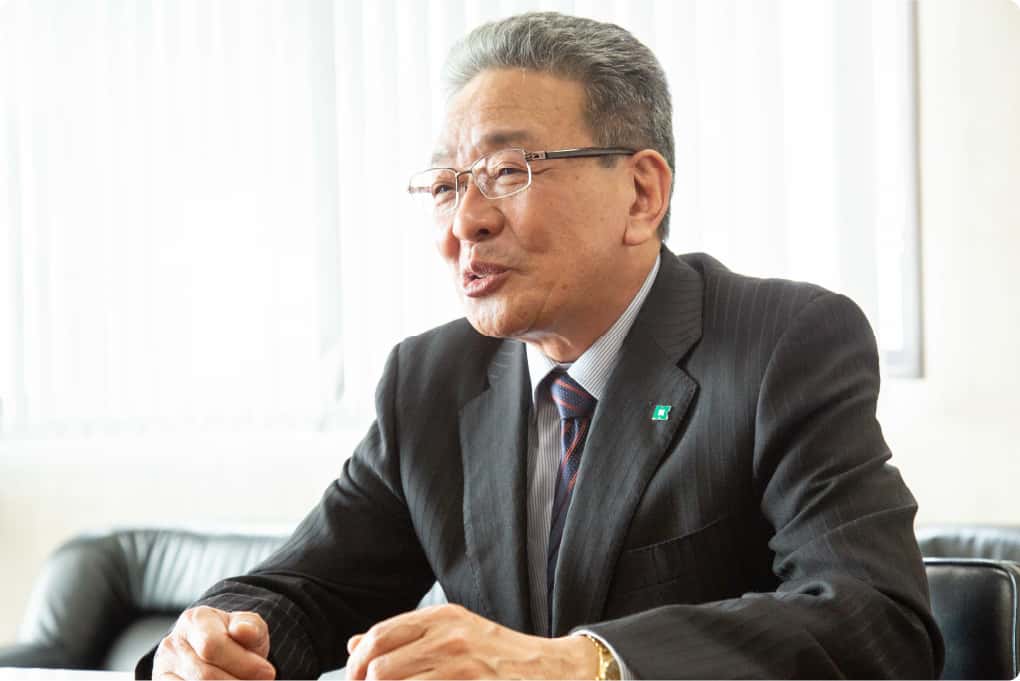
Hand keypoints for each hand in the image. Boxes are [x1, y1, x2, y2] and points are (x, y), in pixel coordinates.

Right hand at [152, 606, 275, 679]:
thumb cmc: (236, 638)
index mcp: (195, 620)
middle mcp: (173, 644)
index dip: (243, 663)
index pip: (212, 645)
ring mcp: (163, 669)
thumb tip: (243, 630)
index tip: (268, 673)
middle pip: (204, 674)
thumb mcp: (250, 627)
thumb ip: (250, 628)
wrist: (218, 650)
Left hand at [345, 603, 596, 679]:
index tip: (355, 679)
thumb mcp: (453, 633)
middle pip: (380, 667)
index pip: (380, 635)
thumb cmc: (498, 655)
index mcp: (441, 617)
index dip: (357, 662)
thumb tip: (354, 645)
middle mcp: (448, 637)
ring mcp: (460, 666)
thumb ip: (405, 637)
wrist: (549, 670)